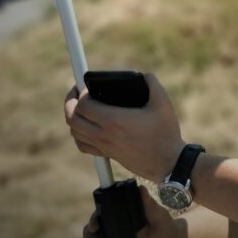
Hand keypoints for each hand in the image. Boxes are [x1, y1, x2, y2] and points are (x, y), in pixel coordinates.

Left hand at [65, 72, 184, 181]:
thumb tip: (143, 74)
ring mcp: (104, 146)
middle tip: (77, 92)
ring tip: (82, 106)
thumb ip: (152, 83)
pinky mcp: (107, 155)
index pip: (83, 106)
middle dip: (70, 102)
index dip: (81, 93)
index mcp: (114, 120)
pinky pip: (82, 146)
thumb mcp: (163, 103)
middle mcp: (104, 135)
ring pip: (74, 132)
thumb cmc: (165, 133)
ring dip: (73, 117)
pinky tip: (87, 126)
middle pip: (72, 119)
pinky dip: (78, 135)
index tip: (88, 86)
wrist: (167, 162)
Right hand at [80, 185, 186, 237]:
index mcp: (123, 214)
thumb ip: (151, 207)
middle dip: (90, 236)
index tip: (95, 225)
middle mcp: (114, 227)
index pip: (103, 212)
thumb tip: (141, 189)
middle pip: (92, 229)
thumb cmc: (168, 233)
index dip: (95, 217)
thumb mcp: (161, 220)